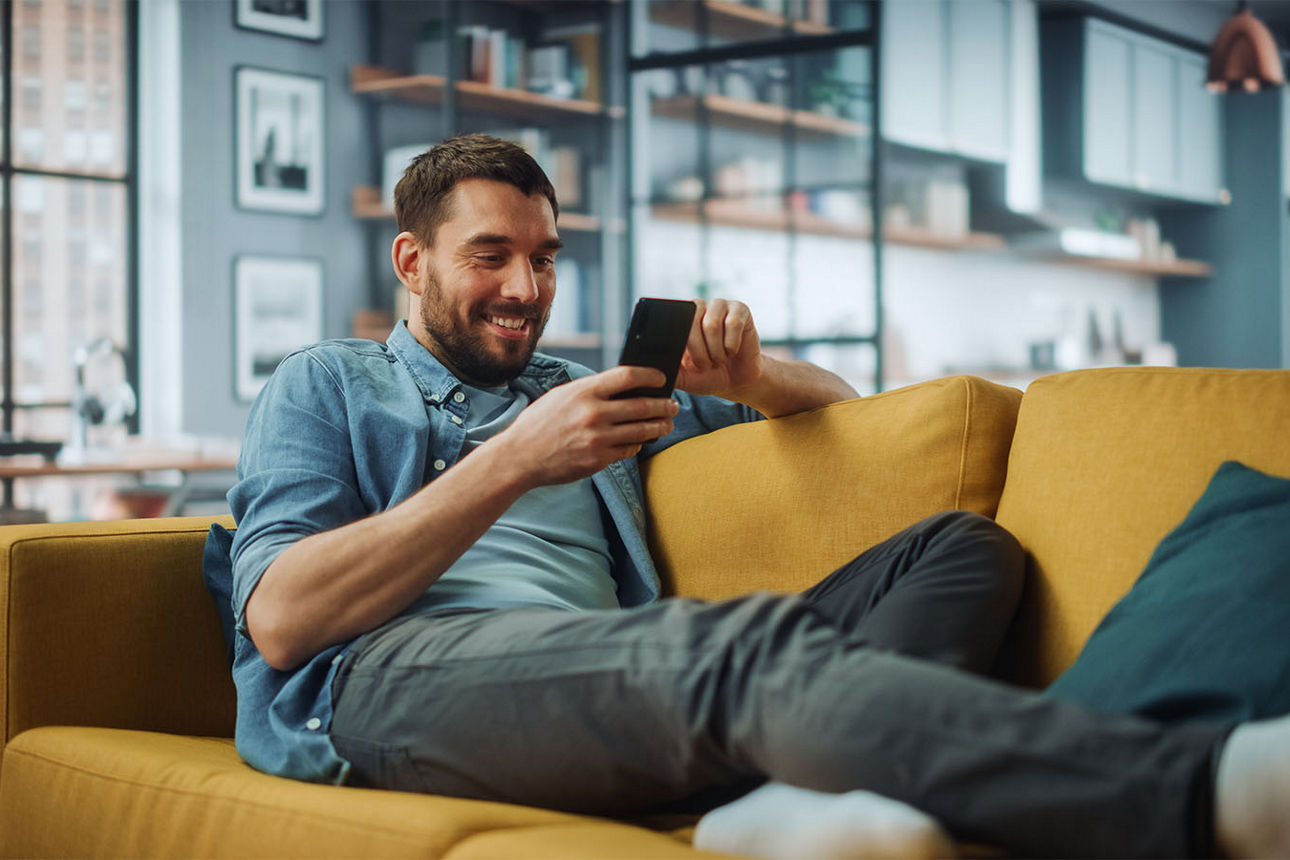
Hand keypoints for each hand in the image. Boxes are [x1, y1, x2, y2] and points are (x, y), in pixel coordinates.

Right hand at [493, 365, 679, 486]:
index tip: (661, 378)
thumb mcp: (563, 396)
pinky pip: (628, 450)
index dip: (650, 376)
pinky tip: (640, 440)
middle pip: (643, 406)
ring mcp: (597, 439)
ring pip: (641, 431)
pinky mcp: (598, 460)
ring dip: (659, 427)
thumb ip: (591, 390)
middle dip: (664, 405)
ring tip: (666, 423)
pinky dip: (637, 444)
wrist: (520, 456)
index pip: (628, 376)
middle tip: (673, 405)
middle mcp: (594, 414)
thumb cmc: (541, 422)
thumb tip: (623, 386)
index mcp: (585, 391)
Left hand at [675, 298, 761, 398]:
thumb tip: (651, 368)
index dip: (680, 343)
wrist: (737, 381)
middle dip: (698, 352)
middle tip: (705, 366)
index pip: (671, 320)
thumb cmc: (709, 376)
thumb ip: (668, 370)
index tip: (686, 361)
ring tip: (719, 360)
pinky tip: (732, 351)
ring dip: (716, 351)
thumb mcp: (684, 378)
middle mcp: (698, 307)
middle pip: (691, 321)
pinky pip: (733, 323)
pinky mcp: (740, 309)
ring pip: (712, 324)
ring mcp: (719, 306)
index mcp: (680, 319)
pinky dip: (731, 345)